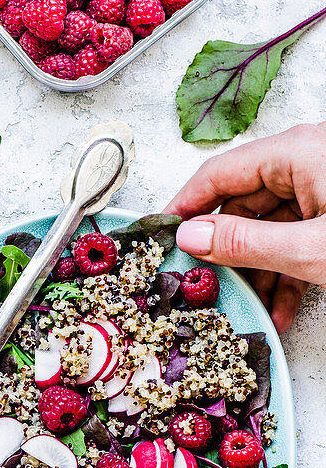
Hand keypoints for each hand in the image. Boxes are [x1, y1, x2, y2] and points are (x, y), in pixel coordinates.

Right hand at [163, 123, 325, 333]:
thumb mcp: (311, 250)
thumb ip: (245, 245)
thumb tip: (190, 238)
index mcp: (297, 152)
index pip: (219, 174)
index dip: (184, 207)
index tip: (158, 238)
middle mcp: (308, 163)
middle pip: (244, 205)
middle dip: (226, 254)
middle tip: (200, 289)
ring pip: (272, 230)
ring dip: (260, 275)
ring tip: (249, 314)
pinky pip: (300, 242)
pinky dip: (289, 277)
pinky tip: (283, 314)